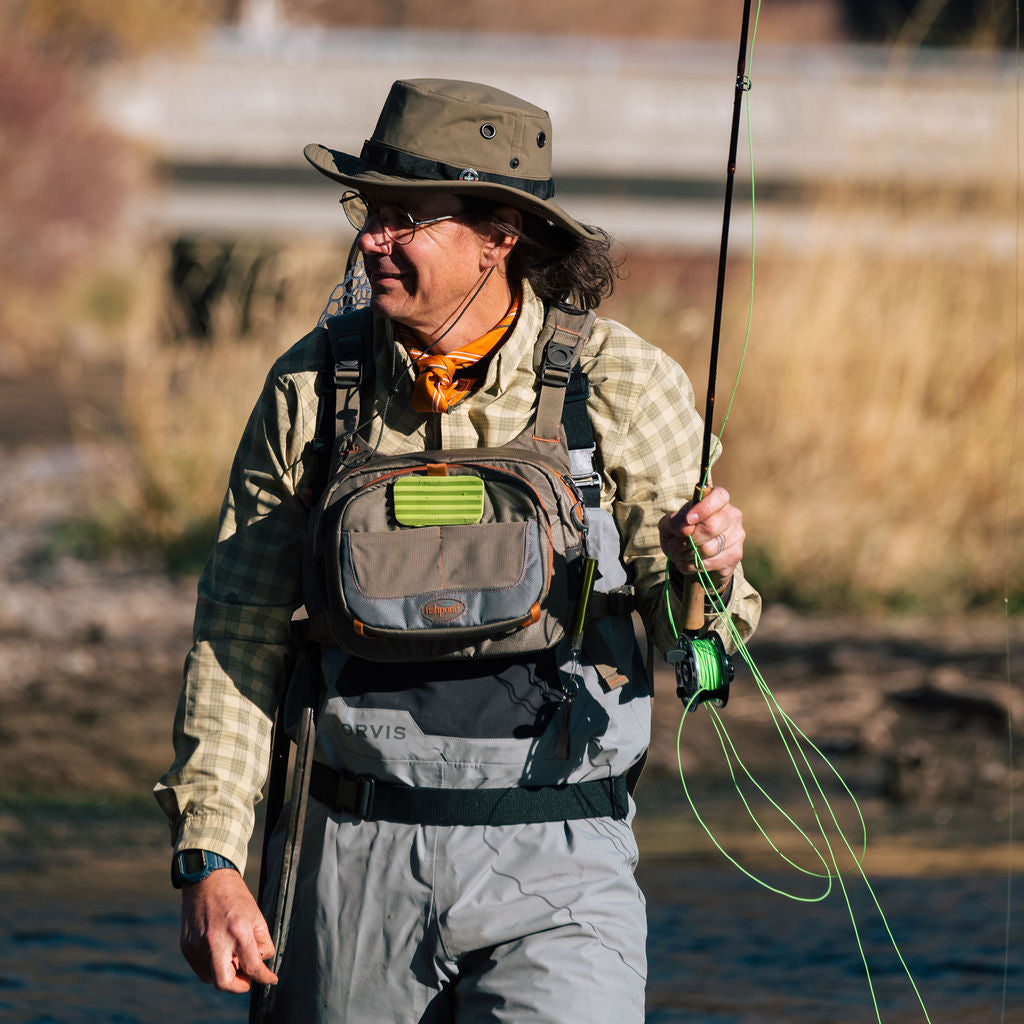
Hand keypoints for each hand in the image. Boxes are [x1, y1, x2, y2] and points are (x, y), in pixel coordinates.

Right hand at [179, 867, 277, 992]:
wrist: (207, 879)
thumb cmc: (234, 896)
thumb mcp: (256, 914)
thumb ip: (262, 941)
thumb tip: (261, 963)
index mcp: (238, 930)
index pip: (253, 966)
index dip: (264, 977)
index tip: (271, 979)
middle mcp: (215, 940)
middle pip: (225, 983)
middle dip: (239, 986)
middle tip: (247, 977)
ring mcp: (197, 945)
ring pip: (212, 977)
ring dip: (226, 972)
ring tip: (233, 954)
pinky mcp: (186, 947)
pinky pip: (201, 968)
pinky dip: (213, 966)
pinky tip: (220, 950)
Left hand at [658, 485, 744, 593]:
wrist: (691, 553)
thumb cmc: (682, 531)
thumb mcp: (671, 523)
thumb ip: (674, 522)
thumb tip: (685, 529)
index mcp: (718, 500)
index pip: (719, 497)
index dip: (703, 509)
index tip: (688, 520)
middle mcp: (732, 515)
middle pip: (711, 527)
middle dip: (688, 539)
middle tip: (674, 544)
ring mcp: (737, 536)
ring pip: (710, 548)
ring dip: (687, 554)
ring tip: (679, 554)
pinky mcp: (735, 555)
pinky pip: (711, 563)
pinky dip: (693, 565)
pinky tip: (687, 563)